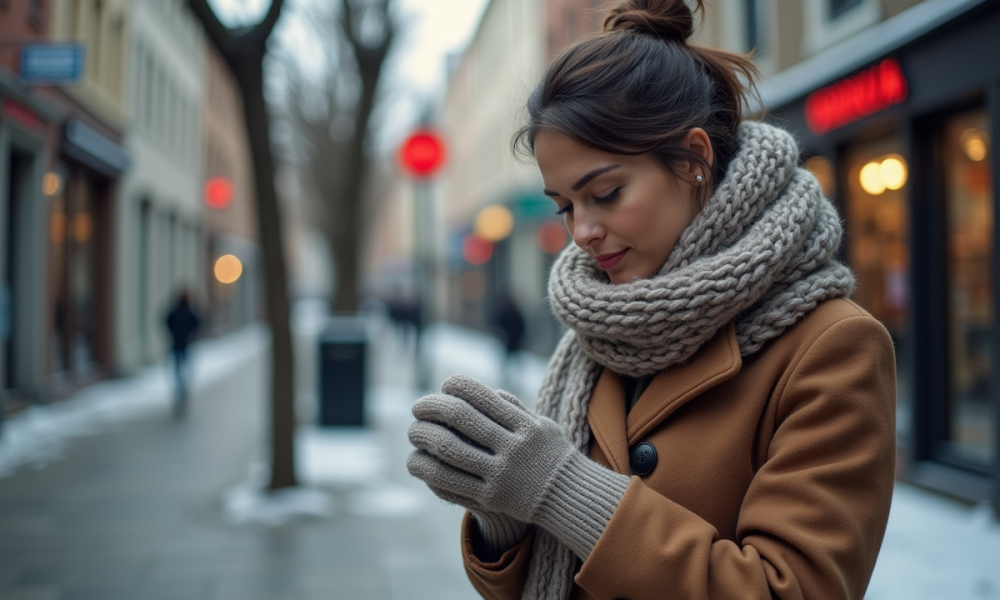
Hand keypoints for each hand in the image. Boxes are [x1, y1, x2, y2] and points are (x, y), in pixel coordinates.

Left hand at [407, 375, 575, 523]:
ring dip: (425, 436)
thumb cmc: (550, 454)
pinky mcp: (491, 497)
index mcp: (524, 424)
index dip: (457, 386)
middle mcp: (513, 446)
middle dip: (433, 408)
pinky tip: (415, 461)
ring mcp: (502, 473)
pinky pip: (451, 481)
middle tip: (417, 407)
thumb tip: (480, 390)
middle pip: (461, 418)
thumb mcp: (541, 424)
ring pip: (451, 450)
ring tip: (413, 431)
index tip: (444, 385)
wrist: (569, 496)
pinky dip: (427, 469)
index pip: (481, 395)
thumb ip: (513, 407)